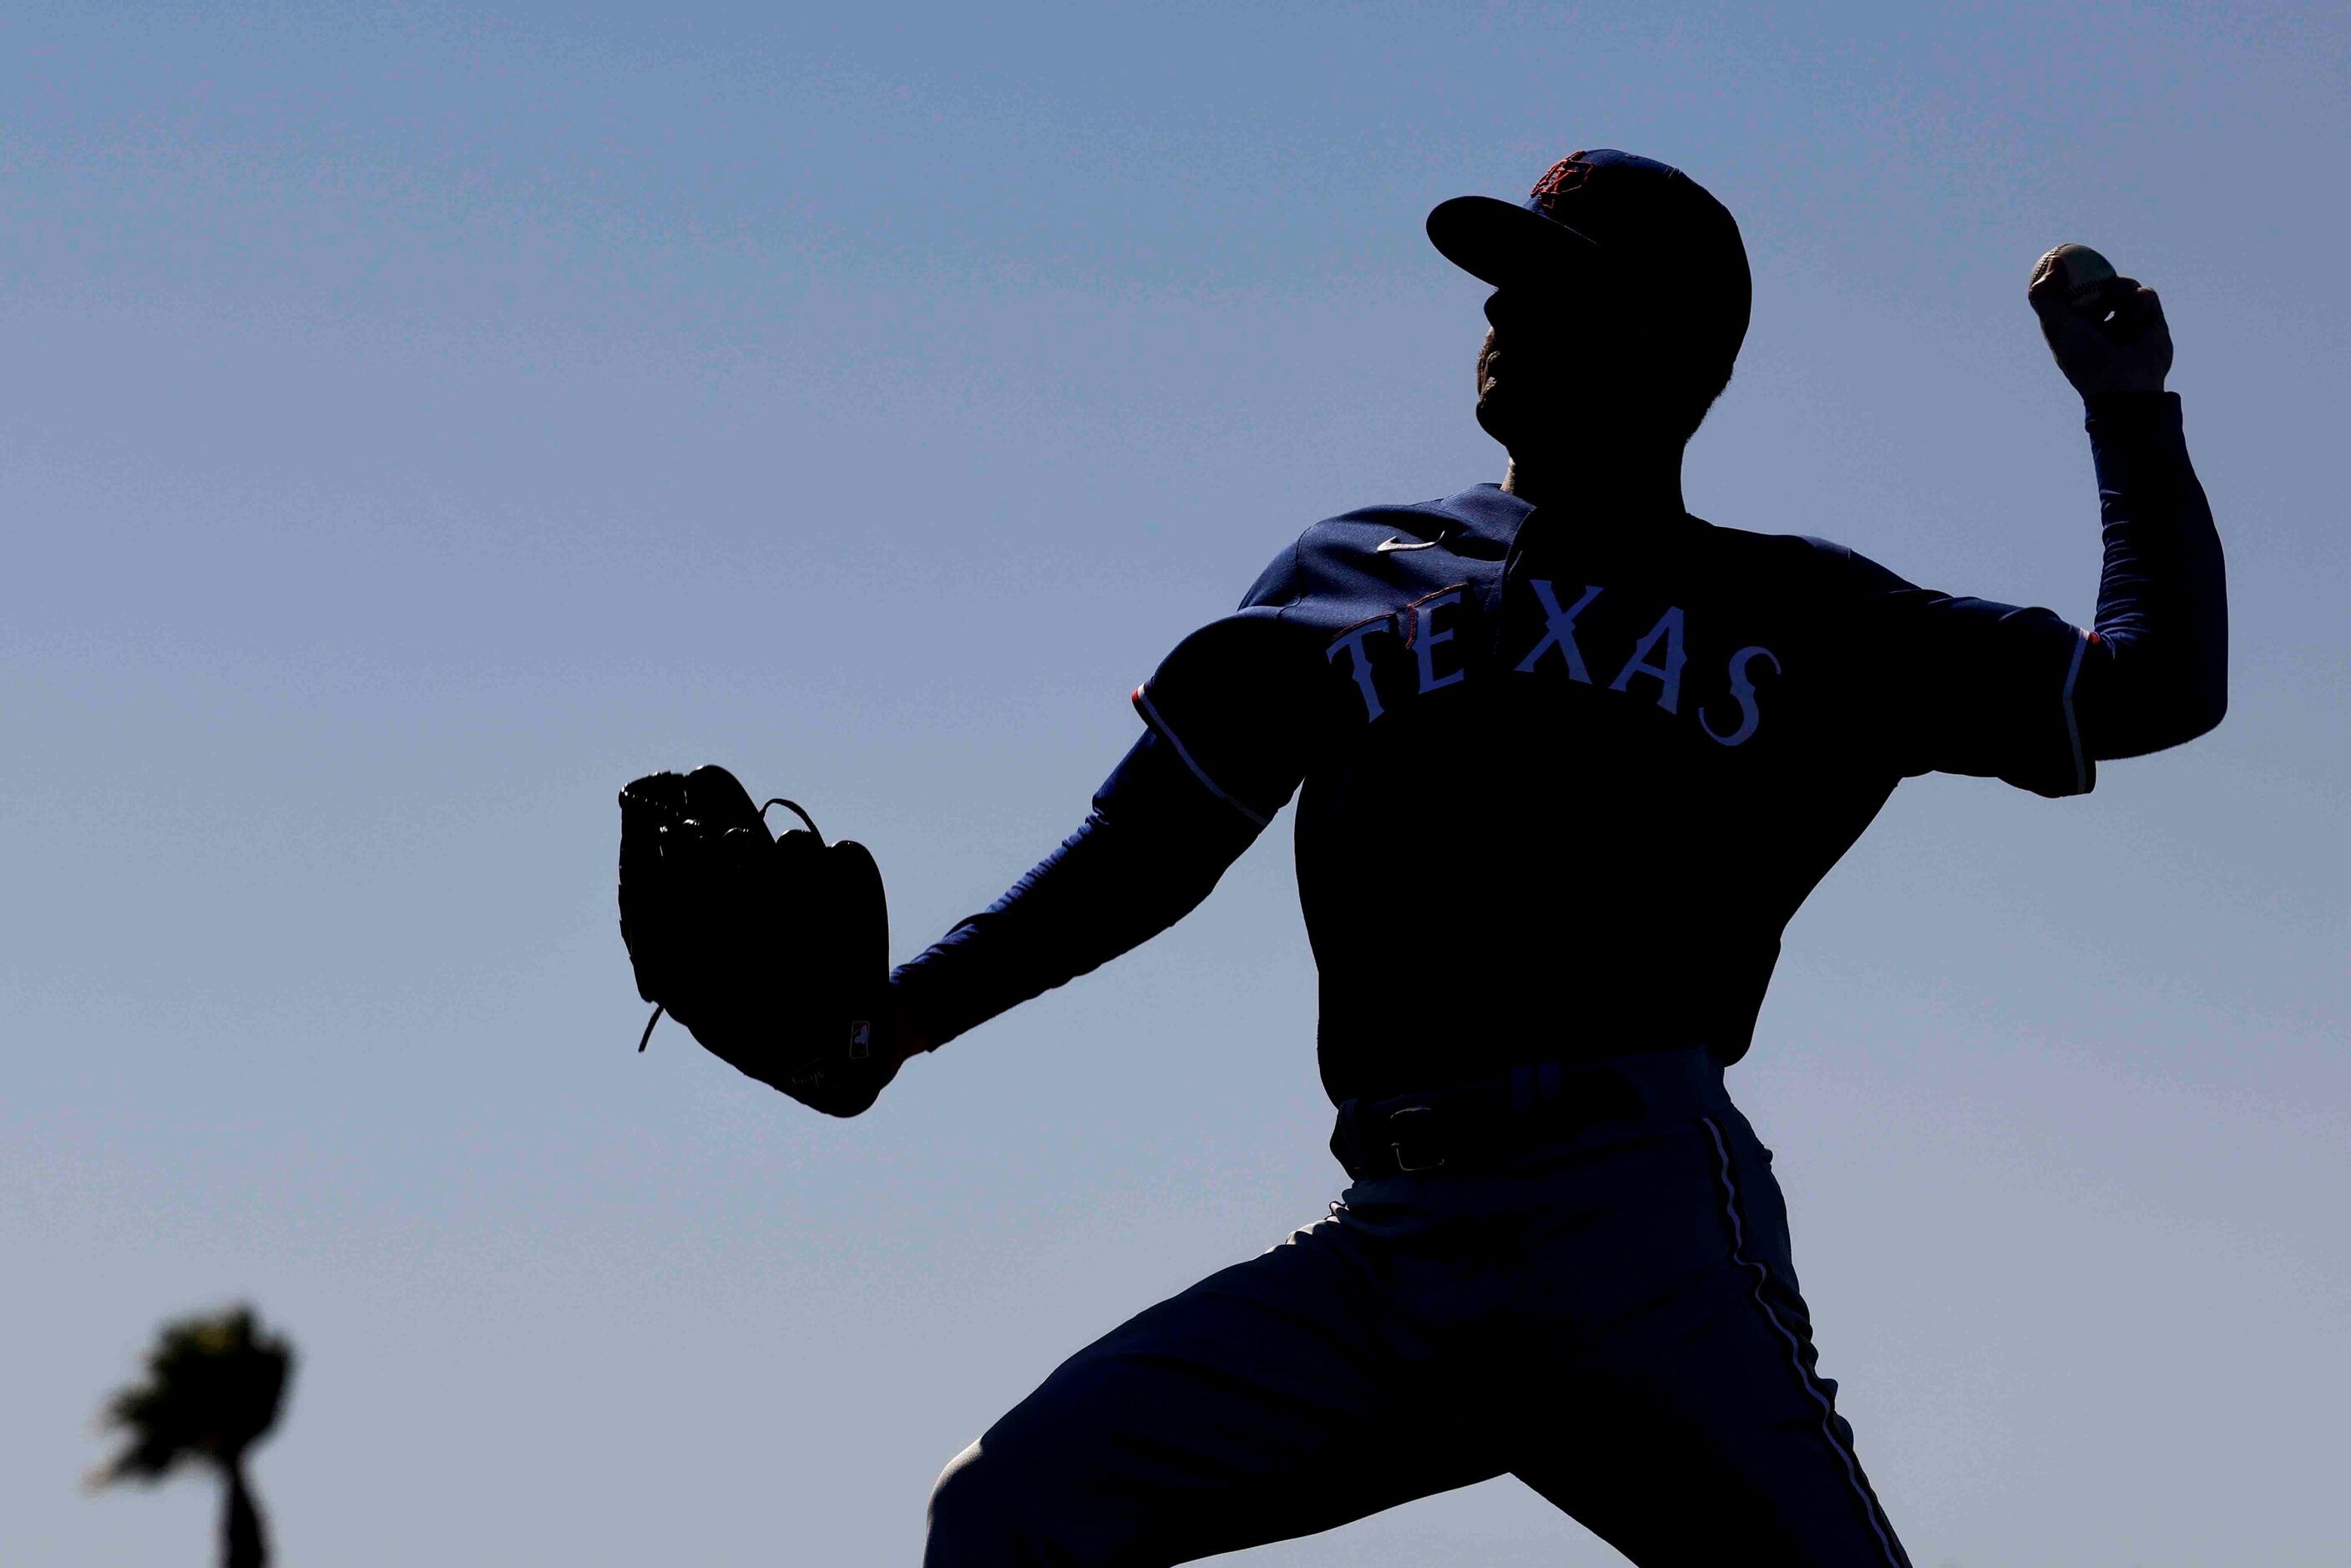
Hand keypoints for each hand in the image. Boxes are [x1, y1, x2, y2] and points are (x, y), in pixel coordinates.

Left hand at [2029, 251, 2171, 398]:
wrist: (2126, 383)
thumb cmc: (2086, 357)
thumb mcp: (2057, 326)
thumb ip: (2046, 297)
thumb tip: (2053, 263)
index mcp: (2076, 330)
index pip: (2069, 298)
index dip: (2065, 278)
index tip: (2061, 257)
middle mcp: (2101, 325)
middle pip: (2097, 288)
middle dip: (2094, 278)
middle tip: (2089, 261)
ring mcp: (2127, 322)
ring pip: (2122, 287)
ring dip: (2117, 289)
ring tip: (2113, 302)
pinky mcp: (2152, 319)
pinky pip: (2145, 293)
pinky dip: (2138, 300)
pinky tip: (2134, 314)